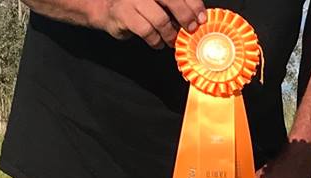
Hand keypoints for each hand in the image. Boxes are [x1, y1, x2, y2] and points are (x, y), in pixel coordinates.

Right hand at [89, 0, 206, 47]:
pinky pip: (147, 31)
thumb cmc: (140, 6)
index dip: (193, 4)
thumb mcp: (160, 2)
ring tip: (172, 39)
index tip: (202, 18)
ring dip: (170, 34)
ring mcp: (133, 0)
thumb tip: (199, 17)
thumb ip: (177, 5)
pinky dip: (156, 40)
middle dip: (185, 16)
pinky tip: (158, 42)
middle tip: (191, 29)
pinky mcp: (124, 14)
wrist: (108, 8)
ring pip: (161, 19)